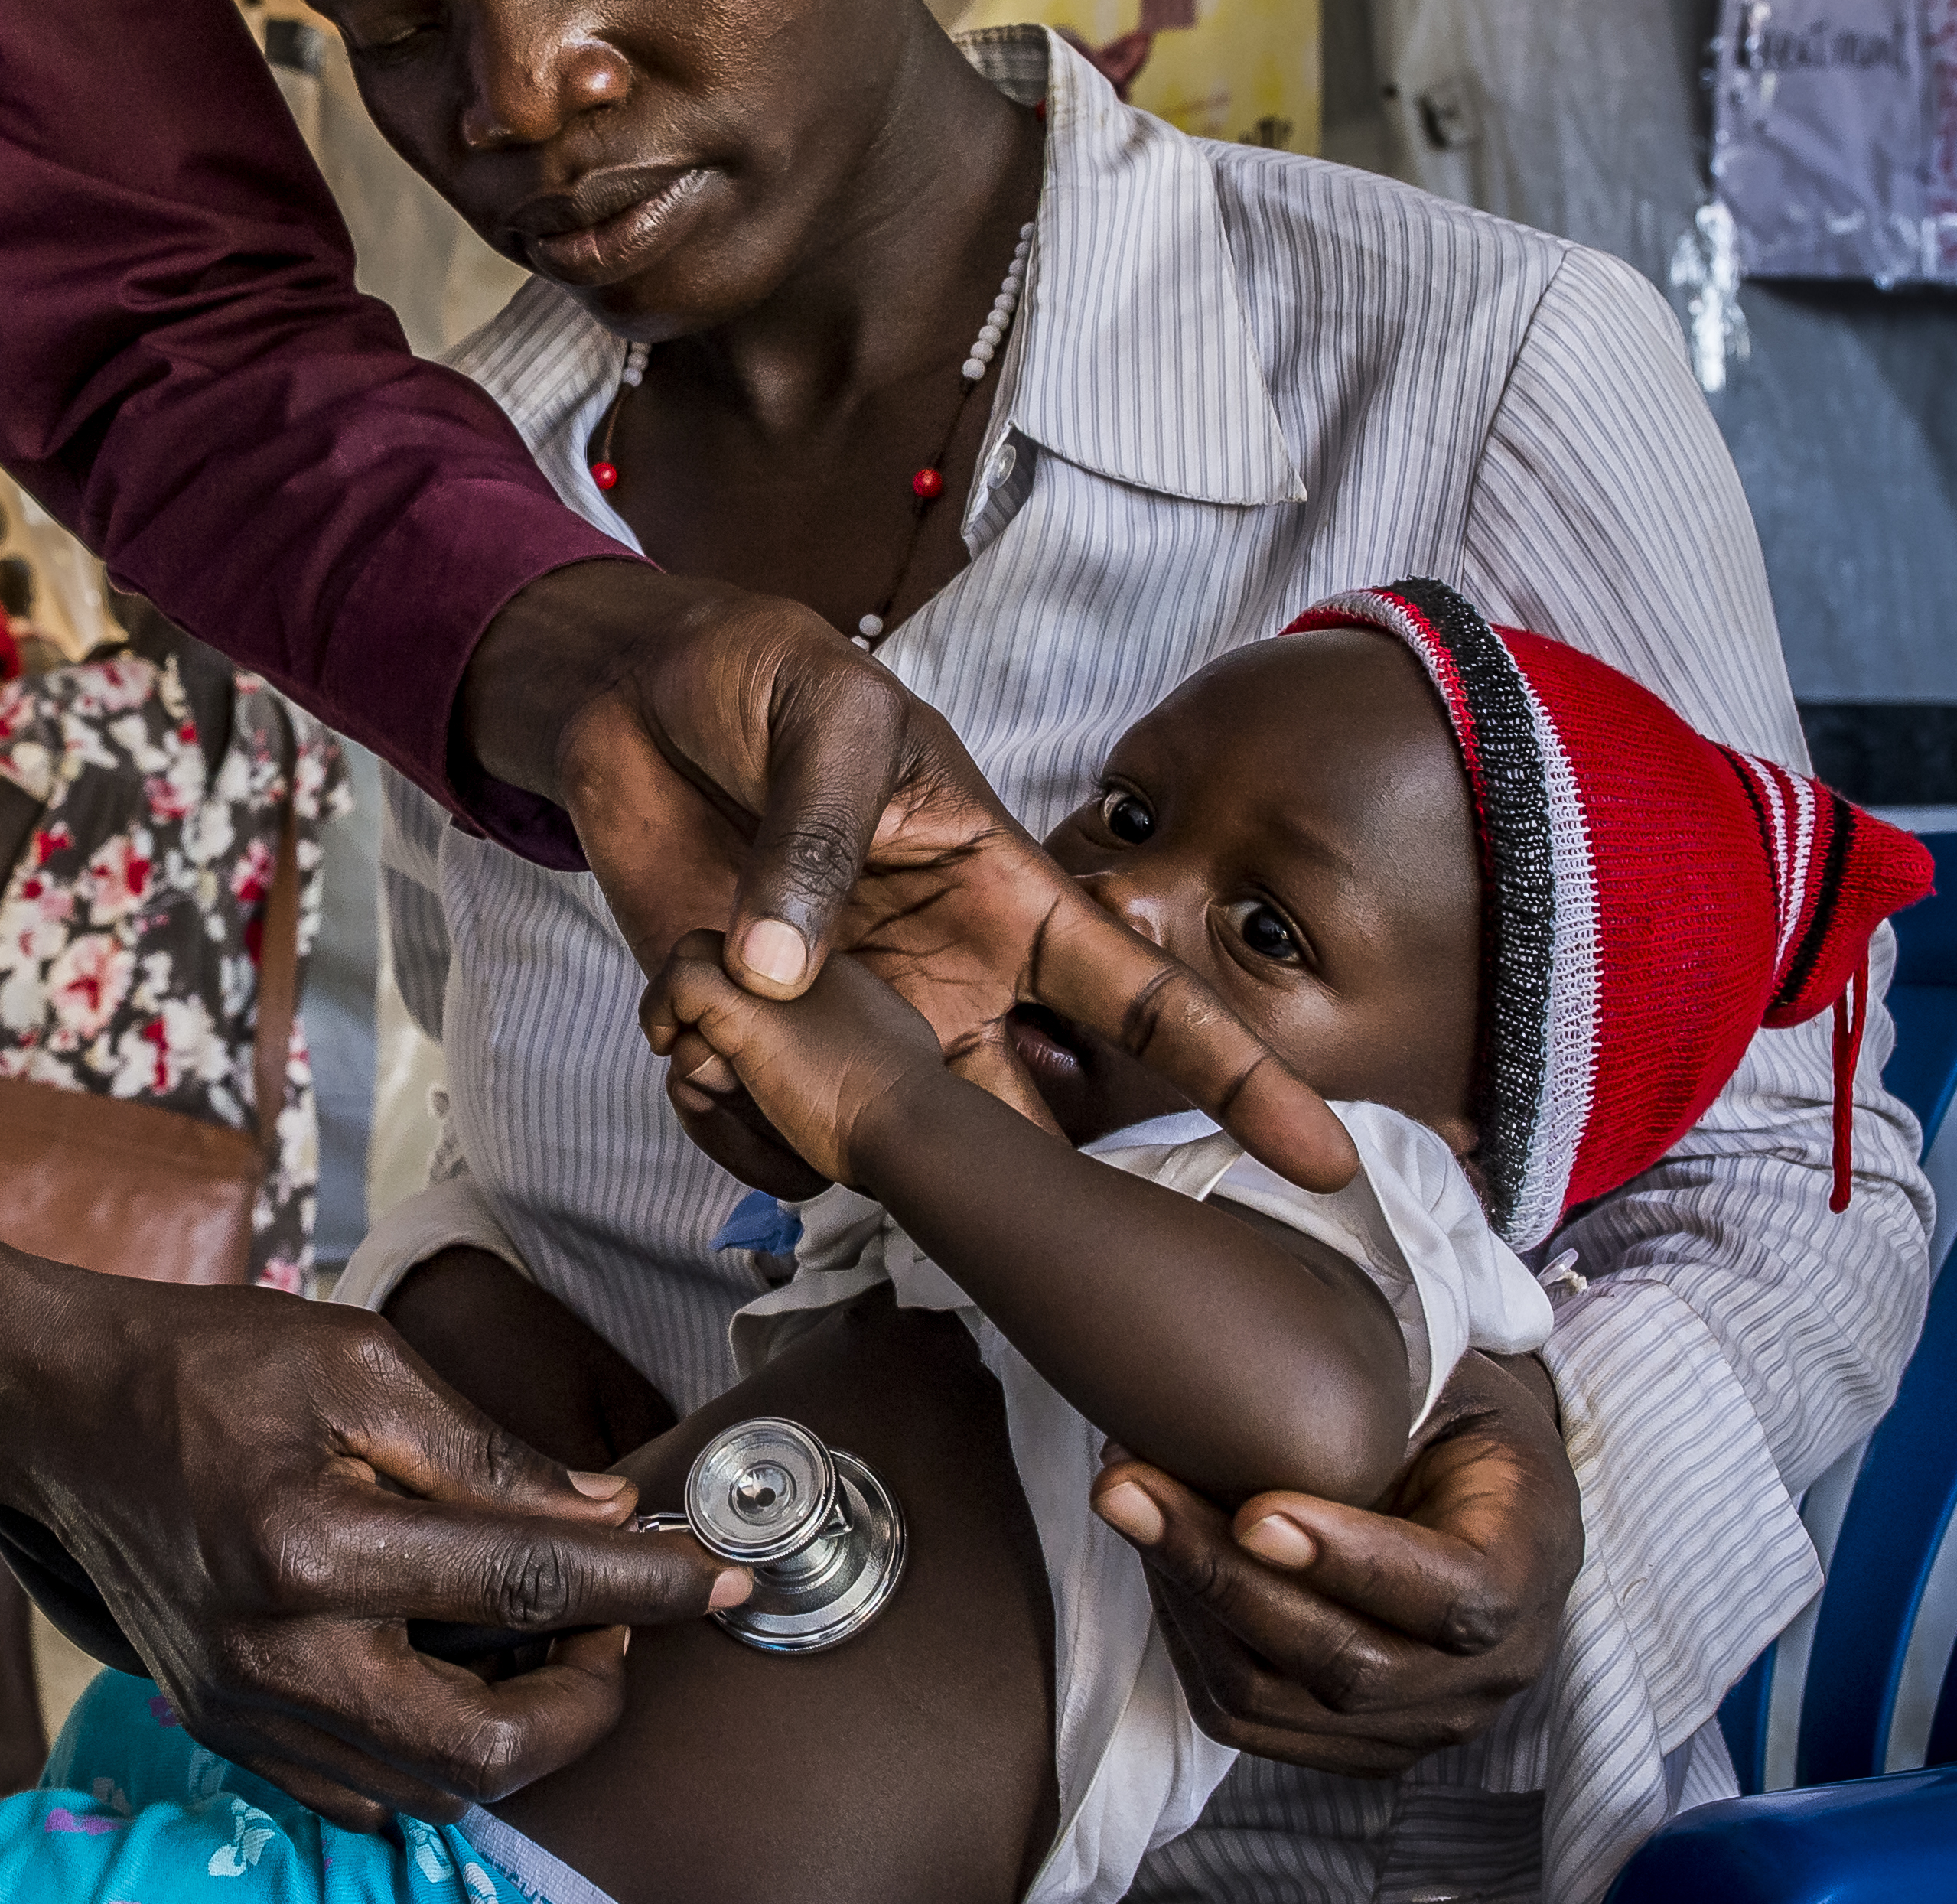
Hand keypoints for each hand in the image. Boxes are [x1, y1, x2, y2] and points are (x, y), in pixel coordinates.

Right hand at [0, 1172, 743, 1828]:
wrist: (55, 1409)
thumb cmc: (203, 1363)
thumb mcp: (361, 1363)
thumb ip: (489, 1453)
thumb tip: (608, 1517)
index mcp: (315, 1543)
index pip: (527, 1587)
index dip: (646, 1588)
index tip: (725, 1581)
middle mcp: (277, 1651)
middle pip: (484, 1748)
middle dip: (585, 1704)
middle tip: (617, 1624)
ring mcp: (244, 1706)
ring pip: (429, 1788)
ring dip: (518, 1735)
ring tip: (549, 1645)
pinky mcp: (226, 1725)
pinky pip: (361, 1790)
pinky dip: (436, 1754)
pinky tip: (462, 1678)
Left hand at [462, 565, 1352, 1191]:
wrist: (633, 695)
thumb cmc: (761, 680)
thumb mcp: (825, 721)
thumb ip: (818, 838)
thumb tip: (786, 976)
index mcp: (1003, 898)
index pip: (1141, 998)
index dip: (1234, 1077)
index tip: (1323, 1159)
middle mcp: (945, 982)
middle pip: (1031, 1121)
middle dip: (1053, 1201)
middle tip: (1078, 1277)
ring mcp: (852, 1024)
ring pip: (897, 1154)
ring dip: (841, 1153)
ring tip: (770, 1086)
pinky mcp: (752, 1039)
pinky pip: (765, 1132)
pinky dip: (727, 1120)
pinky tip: (686, 1049)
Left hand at [1091, 1351, 1580, 1772]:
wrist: (1471, 1484)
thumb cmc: (1447, 1413)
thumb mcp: (1443, 1380)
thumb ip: (1376, 1398)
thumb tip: (1246, 1383)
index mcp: (1531, 1566)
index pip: (1455, 1600)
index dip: (1352, 1563)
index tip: (1253, 1510)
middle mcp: (1490, 1670)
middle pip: (1350, 1666)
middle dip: (1222, 1576)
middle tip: (1128, 1486)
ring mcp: (1423, 1720)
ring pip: (1277, 1699)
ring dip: (1183, 1600)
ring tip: (1126, 1500)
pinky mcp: (1354, 1741)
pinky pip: (1245, 1715)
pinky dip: (1184, 1635)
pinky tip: (1156, 1554)